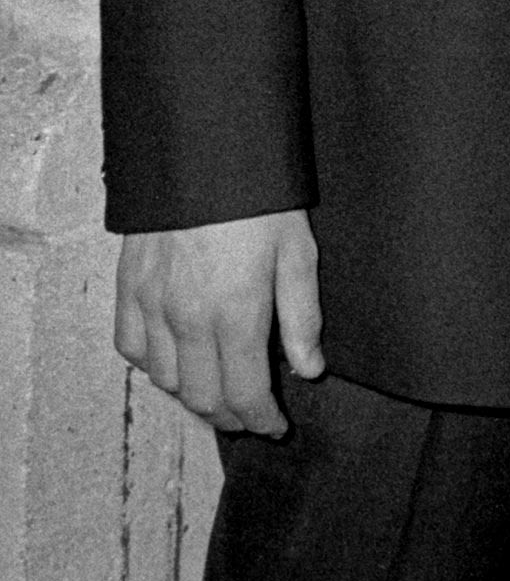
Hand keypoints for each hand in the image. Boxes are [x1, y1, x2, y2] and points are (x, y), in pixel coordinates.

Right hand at [114, 209, 322, 436]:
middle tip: (251, 415)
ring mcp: (151, 305)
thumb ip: (302, 319)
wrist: (203, 153)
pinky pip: (131, 348)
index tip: (276, 427)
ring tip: (219, 390)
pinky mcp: (128, 289)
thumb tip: (309, 370)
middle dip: (229, 416)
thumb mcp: (298, 254)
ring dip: (193, 394)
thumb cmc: (261, 200)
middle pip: (202, 397)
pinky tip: (175, 359)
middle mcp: (186, 319)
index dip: (261, 419)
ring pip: (165, 380)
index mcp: (235, 314)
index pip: (244, 393)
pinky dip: (152, 365)